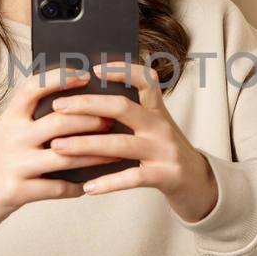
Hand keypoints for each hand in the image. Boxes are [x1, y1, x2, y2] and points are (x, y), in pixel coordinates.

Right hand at [0, 65, 123, 227]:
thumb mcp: (7, 128)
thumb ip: (34, 117)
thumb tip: (78, 104)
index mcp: (10, 117)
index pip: (34, 87)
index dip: (60, 77)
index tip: (85, 75)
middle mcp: (12, 137)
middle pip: (59, 122)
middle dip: (91, 120)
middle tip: (111, 120)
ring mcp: (15, 164)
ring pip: (65, 156)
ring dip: (94, 154)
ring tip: (115, 151)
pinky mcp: (18, 190)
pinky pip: (57, 188)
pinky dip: (77, 186)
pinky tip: (92, 184)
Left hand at [43, 59, 219, 222]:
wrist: (199, 184)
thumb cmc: (164, 153)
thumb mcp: (153, 128)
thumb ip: (129, 117)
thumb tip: (82, 107)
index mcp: (157, 110)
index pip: (145, 78)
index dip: (122, 70)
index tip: (94, 68)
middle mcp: (161, 126)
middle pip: (122, 107)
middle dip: (86, 105)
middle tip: (57, 107)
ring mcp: (165, 150)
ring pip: (120, 144)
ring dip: (85, 145)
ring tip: (58, 148)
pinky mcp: (166, 175)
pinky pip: (132, 177)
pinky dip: (108, 183)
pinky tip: (87, 187)